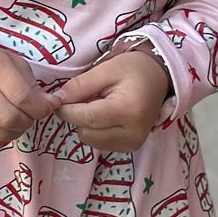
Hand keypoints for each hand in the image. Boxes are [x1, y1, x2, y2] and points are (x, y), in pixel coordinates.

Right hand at [0, 45, 56, 154]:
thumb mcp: (14, 64)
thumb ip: (33, 86)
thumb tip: (52, 106)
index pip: (22, 97)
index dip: (41, 108)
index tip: (48, 107)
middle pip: (10, 119)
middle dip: (28, 121)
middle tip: (29, 115)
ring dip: (15, 132)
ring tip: (15, 121)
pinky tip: (0, 129)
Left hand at [55, 53, 170, 153]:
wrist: (160, 78)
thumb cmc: (134, 69)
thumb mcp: (106, 69)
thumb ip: (80, 85)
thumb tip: (57, 99)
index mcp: (128, 110)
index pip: (87, 118)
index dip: (67, 110)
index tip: (58, 100)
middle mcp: (132, 132)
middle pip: (86, 132)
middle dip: (77, 116)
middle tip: (85, 98)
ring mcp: (133, 143)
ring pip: (90, 140)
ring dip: (85, 124)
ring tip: (98, 105)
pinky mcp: (131, 147)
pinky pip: (99, 143)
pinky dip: (95, 131)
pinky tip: (105, 116)